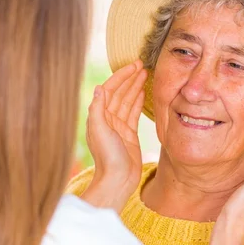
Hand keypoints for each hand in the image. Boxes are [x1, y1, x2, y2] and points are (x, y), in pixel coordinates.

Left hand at [82, 60, 146, 210]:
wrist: (118, 180)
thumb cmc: (107, 157)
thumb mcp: (100, 131)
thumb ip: (98, 110)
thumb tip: (99, 88)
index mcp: (99, 116)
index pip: (110, 89)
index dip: (121, 76)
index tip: (133, 66)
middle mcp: (108, 119)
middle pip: (120, 92)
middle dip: (130, 78)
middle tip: (141, 64)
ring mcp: (119, 126)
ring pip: (128, 101)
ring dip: (135, 86)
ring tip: (145, 73)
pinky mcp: (129, 134)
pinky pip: (134, 113)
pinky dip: (138, 101)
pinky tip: (144, 92)